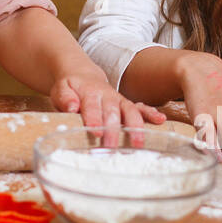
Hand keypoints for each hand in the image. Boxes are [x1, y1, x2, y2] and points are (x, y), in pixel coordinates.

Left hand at [49, 70, 166, 145]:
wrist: (83, 75)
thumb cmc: (71, 87)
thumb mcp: (61, 89)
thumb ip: (65, 98)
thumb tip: (72, 107)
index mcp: (89, 92)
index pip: (92, 106)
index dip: (94, 119)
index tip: (96, 132)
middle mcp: (107, 95)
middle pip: (112, 112)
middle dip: (113, 130)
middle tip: (111, 147)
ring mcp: (118, 100)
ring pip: (130, 111)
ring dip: (135, 126)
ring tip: (138, 143)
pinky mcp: (126, 105)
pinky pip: (140, 107)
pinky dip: (150, 113)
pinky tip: (160, 120)